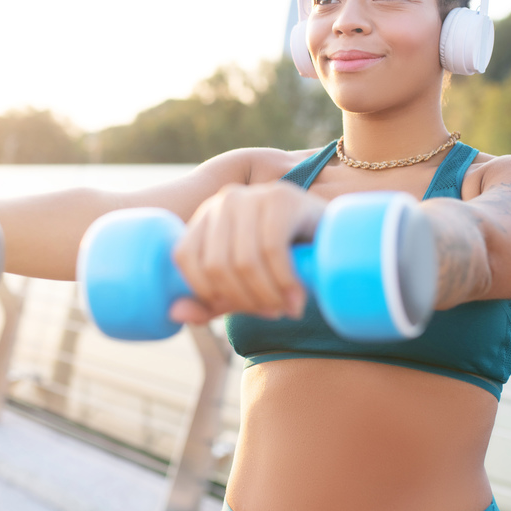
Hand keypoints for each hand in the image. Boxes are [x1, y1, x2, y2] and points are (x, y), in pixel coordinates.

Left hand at [169, 181, 325, 323]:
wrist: (336, 238)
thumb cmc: (285, 263)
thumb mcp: (245, 284)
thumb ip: (211, 300)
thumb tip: (174, 314)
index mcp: (207, 216)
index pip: (186, 258)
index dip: (208, 293)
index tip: (239, 309)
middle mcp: (225, 200)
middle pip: (216, 265)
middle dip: (244, 300)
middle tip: (270, 313)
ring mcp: (253, 196)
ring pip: (244, 261)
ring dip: (267, 296)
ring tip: (286, 308)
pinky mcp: (282, 198)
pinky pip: (272, 250)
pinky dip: (283, 282)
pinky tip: (296, 297)